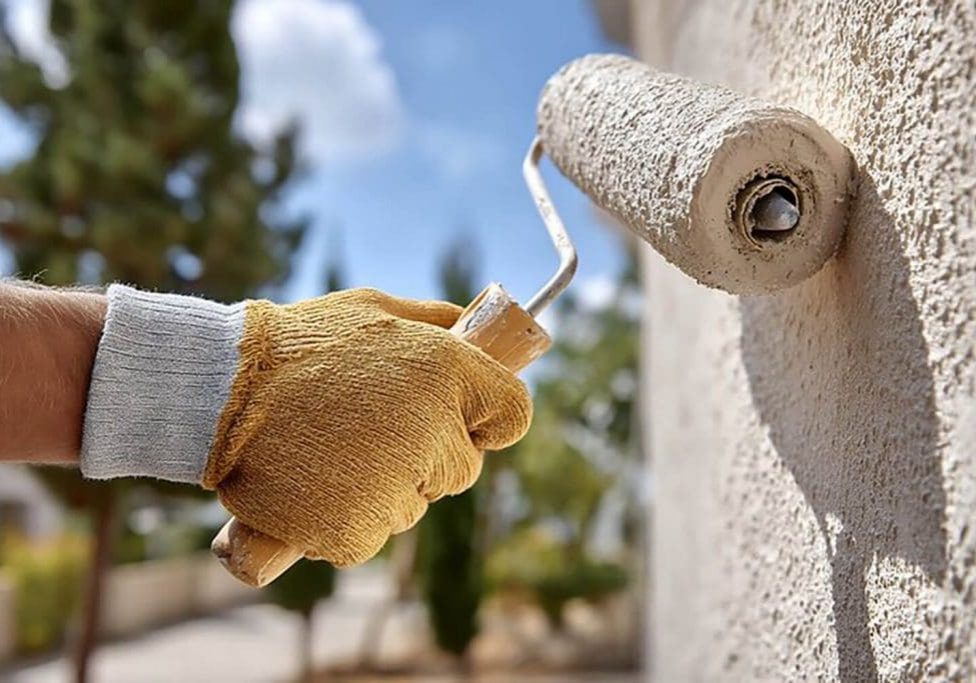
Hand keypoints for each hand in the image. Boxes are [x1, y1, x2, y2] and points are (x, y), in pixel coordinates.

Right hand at [200, 288, 531, 566]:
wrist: (217, 389)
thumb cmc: (298, 346)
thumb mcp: (374, 310)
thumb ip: (434, 323)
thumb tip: (473, 327)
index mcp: (445, 372)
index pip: (513, 413)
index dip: (487, 417)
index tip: (460, 418)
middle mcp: (433, 431)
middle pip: (465, 468)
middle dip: (430, 455)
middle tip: (371, 429)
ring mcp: (396, 487)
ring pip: (415, 505)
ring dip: (386, 488)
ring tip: (330, 450)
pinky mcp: (356, 533)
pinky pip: (372, 535)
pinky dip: (348, 519)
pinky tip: (314, 484)